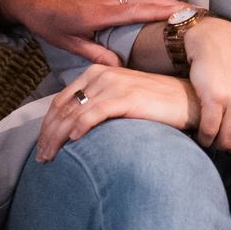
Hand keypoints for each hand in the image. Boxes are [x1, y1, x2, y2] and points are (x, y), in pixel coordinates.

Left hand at [0, 0, 184, 67]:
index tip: (188, 15)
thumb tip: (120, 69)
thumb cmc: (51, 24)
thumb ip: (97, 56)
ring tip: (187, 9)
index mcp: (102, 10)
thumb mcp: (71, 44)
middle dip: (175, 4)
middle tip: (199, 13)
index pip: (142, 9)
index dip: (166, 11)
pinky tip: (161, 3)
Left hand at [34, 63, 199, 161]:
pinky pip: (93, 114)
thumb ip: (100, 105)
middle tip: (42, 157)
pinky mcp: (126, 97)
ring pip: (73, 113)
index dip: (48, 124)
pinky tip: (72, 143)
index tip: (43, 144)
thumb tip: (76, 129)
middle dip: (48, 134)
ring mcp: (114, 85)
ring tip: (51, 157)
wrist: (188, 100)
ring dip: (57, 138)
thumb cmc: (156, 104)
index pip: (62, 99)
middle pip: (63, 107)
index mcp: (97, 72)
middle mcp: (102, 74)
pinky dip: (78, 129)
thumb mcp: (122, 99)